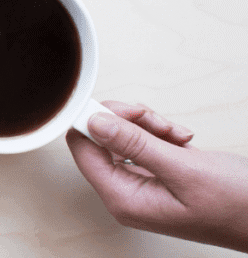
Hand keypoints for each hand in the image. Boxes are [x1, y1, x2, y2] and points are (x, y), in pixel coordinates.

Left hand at [67, 100, 247, 251]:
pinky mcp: (159, 176)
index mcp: (123, 198)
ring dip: (149, 127)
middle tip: (156, 121)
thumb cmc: (236, 206)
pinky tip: (182, 141)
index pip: (82, 150)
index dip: (92, 122)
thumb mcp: (183, 169)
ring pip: (125, 138)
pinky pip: (145, 145)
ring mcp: (142, 185)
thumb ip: (134, 144)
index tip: (118, 107)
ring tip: (177, 135)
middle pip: (101, 140)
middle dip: (128, 122)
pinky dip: (162, 136)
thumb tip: (94, 123)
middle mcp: (126, 194)